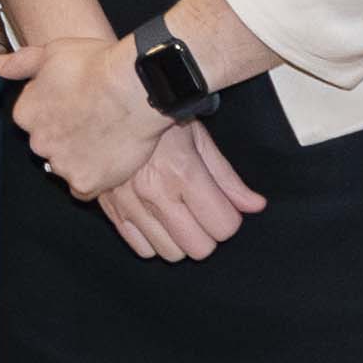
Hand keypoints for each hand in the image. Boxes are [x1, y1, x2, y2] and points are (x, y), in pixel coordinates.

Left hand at [0, 29, 165, 199]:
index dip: (57, 112)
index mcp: (25, 113)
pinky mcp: (84, 183)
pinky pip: (83, 190)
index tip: (77, 104)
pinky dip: (94, 180)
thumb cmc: (97, 65)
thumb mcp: (53, 52)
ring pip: (65, 167)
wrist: (135, 87)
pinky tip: (109, 161)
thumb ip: (21, 63)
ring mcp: (60, 165)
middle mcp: (37, 142)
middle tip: (94, 121)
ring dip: (80, 158)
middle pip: (48, 146)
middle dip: (66, 137)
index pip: (34, 121)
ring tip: (107, 138)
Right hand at [99, 117, 263, 261]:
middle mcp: (155, 193)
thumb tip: (255, 205)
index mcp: (182, 172)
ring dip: (182, 239)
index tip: (223, 206)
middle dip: (208, 233)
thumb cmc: (157, 118)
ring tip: (179, 213)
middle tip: (203, 212)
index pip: (223, 225)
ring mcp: (130, 205)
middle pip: (199, 248)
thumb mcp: (199, 139)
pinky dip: (154, 240)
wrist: (107, 109)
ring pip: (172, 253)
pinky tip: (158, 218)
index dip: (229, 218)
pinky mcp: (112, 211)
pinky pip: (142, 250)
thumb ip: (227, 178)